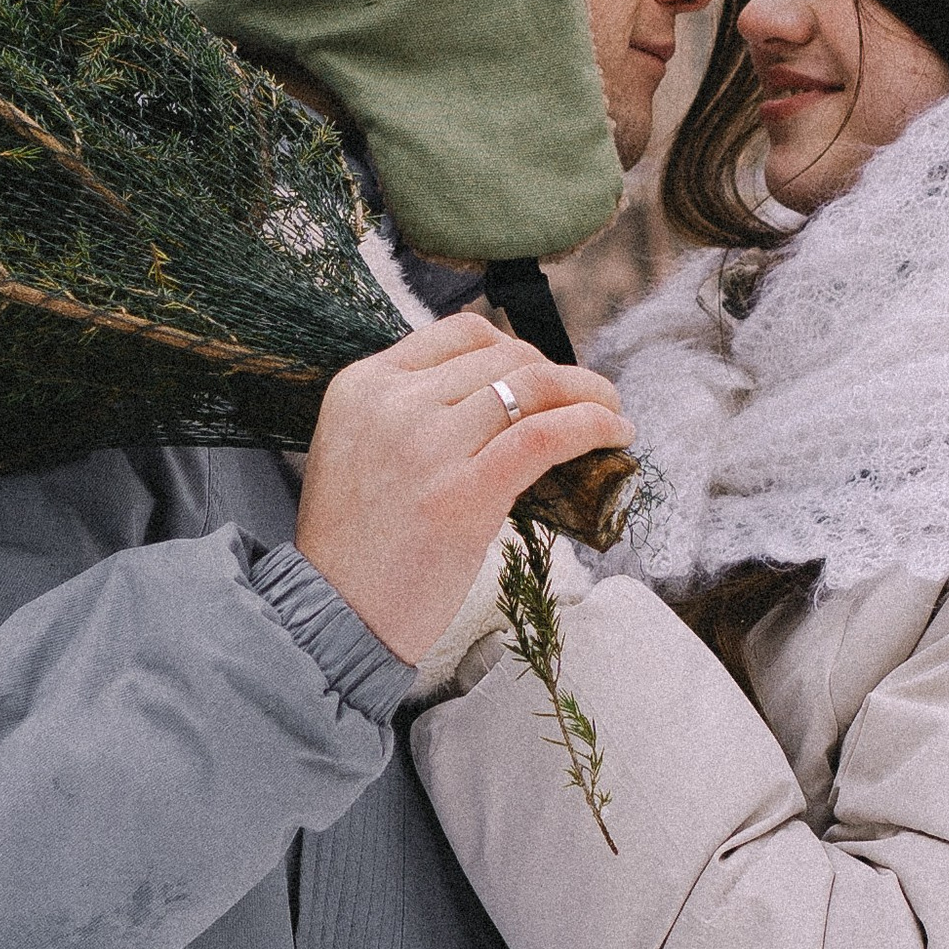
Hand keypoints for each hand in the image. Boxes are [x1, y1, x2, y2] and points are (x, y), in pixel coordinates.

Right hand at [295, 315, 632, 662]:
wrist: (333, 615)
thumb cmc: (355, 546)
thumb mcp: (359, 449)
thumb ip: (410, 412)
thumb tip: (499, 396)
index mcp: (364, 384)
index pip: (461, 333)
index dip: (516, 347)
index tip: (542, 375)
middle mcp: (393, 402)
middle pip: (505, 355)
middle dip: (558, 372)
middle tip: (589, 398)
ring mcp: (428, 445)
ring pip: (533, 385)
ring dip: (589, 392)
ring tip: (612, 411)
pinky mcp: (464, 493)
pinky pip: (546, 435)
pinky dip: (592, 424)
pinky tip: (615, 433)